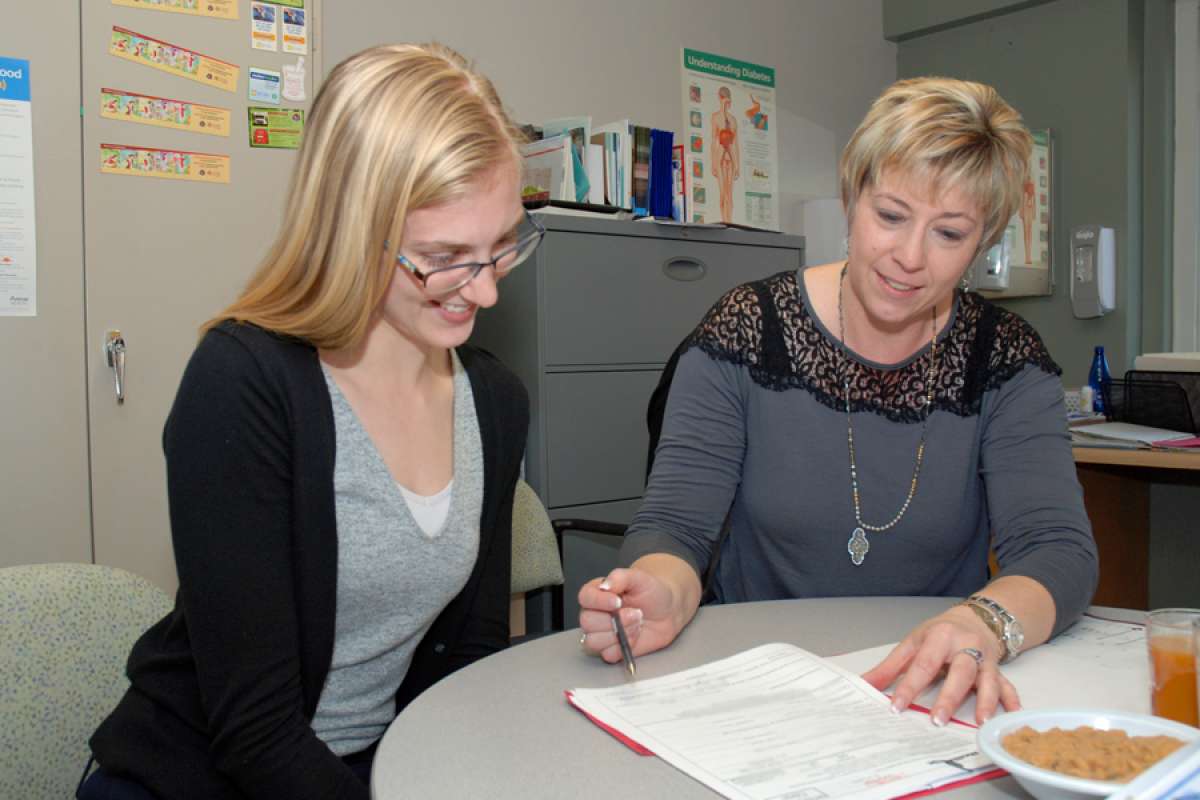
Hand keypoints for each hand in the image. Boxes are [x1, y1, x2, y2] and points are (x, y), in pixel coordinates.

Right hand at [577, 568, 679, 664]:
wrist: (668, 611)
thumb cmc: (652, 592)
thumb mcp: (640, 578)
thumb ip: (620, 576)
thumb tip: (604, 585)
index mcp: (597, 593)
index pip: (585, 597)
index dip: (599, 601)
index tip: (618, 602)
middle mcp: (595, 613)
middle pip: (587, 622)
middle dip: (613, 620)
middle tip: (635, 614)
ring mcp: (601, 633)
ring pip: (593, 641)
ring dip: (618, 635)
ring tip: (636, 625)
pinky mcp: (611, 649)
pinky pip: (607, 655)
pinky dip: (623, 648)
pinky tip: (635, 636)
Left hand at [861, 605, 1020, 725]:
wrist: (973, 619)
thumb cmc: (939, 633)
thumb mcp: (912, 643)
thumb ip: (890, 667)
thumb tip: (864, 684)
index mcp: (939, 637)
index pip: (923, 664)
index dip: (909, 686)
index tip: (897, 707)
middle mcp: (965, 646)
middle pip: (959, 671)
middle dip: (949, 696)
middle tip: (937, 719)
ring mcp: (984, 659)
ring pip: (986, 679)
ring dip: (985, 700)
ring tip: (980, 722)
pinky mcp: (998, 670)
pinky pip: (1007, 685)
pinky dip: (1011, 700)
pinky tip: (1010, 715)